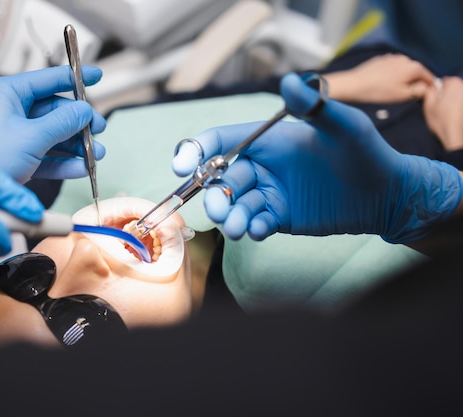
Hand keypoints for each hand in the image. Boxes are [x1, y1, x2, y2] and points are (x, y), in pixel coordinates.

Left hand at [0, 66, 106, 183]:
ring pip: (52, 135)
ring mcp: (13, 135)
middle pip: (54, 110)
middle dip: (79, 122)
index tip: (98, 76)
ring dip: (76, 145)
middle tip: (100, 129)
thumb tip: (85, 111)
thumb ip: (62, 122)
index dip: (75, 78)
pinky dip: (63, 162)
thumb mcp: (31, 136)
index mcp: (8, 93)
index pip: (48, 79)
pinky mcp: (15, 158)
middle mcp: (10, 110)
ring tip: (97, 155)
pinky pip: (45, 156)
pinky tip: (81, 168)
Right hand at [173, 73, 462, 242]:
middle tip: (221, 209)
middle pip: (221, 178)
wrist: (385, 195)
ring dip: (230, 216)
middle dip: (215, 194)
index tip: (180, 165)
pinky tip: (259, 231)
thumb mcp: (344, 127)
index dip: (196, 150)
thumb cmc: (366, 153)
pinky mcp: (278, 217)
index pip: (222, 141)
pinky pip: (255, 222)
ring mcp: (269, 193)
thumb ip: (315, 108)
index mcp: (268, 140)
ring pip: (235, 204)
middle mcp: (263, 165)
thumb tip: (291, 81)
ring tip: (237, 227)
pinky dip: (251, 228)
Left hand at [324, 53, 434, 102]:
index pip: (429, 78)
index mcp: (414, 67)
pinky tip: (383, 84)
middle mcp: (405, 59)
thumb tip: (426, 87)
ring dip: (402, 79)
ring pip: (404, 70)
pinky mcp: (382, 59)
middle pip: (416, 73)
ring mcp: (393, 57)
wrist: (354, 84)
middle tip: (405, 96)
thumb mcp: (403, 95)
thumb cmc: (378, 91)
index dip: (428, 88)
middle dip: (414, 83)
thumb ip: (420, 91)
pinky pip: (393, 69)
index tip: (422, 97)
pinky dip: (392, 76)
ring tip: (392, 91)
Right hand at [423, 76, 462, 150]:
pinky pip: (461, 102)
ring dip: (453, 101)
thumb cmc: (441, 120)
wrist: (455, 134)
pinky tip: (455, 115)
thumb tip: (431, 86)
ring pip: (458, 95)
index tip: (435, 100)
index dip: (437, 91)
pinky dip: (458, 107)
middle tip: (441, 107)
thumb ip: (429, 91)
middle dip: (447, 95)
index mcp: (453, 83)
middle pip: (452, 87)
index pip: (443, 81)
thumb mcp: (428, 105)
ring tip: (448, 112)